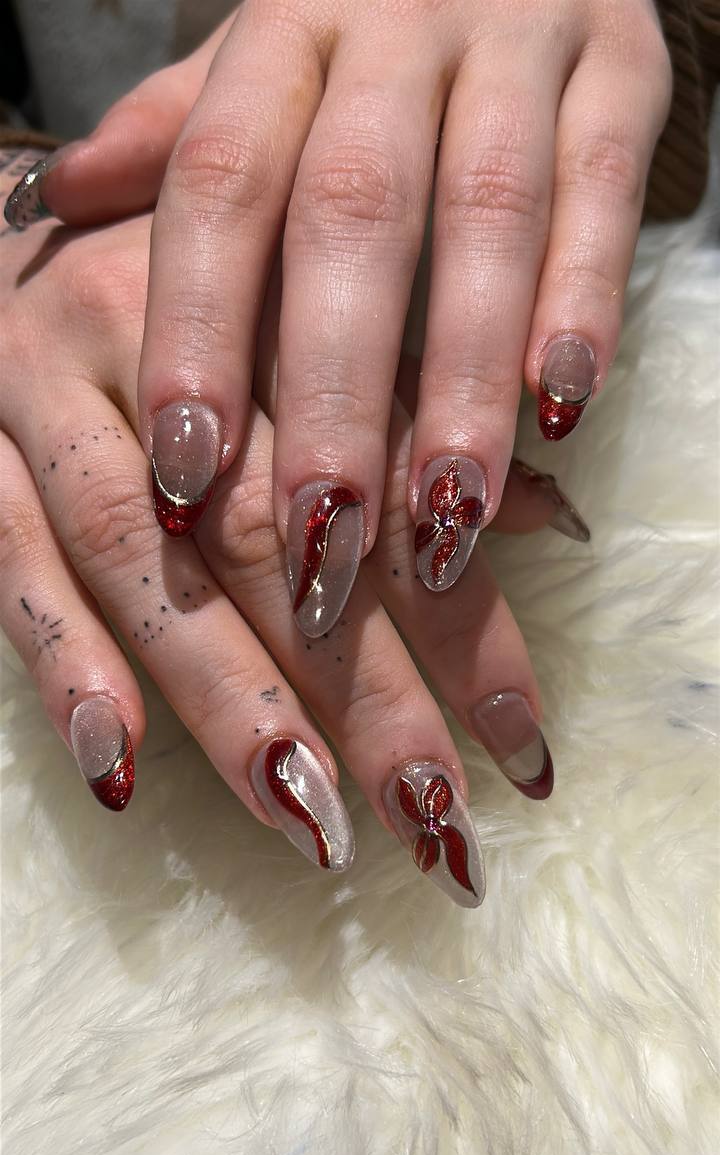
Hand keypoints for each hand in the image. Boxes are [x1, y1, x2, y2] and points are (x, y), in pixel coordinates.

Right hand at [0, 198, 582, 905]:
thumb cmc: (181, 277)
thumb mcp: (304, 309)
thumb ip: (412, 412)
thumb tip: (547, 519)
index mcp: (267, 290)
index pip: (381, 478)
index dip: (458, 616)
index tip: (518, 740)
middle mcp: (151, 336)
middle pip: (271, 534)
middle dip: (361, 686)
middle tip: (432, 815)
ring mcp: (42, 397)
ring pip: (141, 560)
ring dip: (228, 699)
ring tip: (310, 820)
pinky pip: (8, 563)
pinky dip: (62, 665)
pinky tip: (117, 770)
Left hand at [6, 0, 669, 631]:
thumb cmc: (370, 28)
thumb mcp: (266, 56)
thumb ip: (177, 132)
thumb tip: (52, 202)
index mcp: (282, 31)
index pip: (220, 182)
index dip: (197, 328)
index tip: (184, 472)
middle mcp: (392, 30)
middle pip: (351, 218)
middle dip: (334, 391)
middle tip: (320, 537)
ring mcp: (518, 41)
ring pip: (487, 215)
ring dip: (466, 377)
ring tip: (446, 514)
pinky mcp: (624, 69)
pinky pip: (606, 189)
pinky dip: (583, 301)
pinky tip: (559, 407)